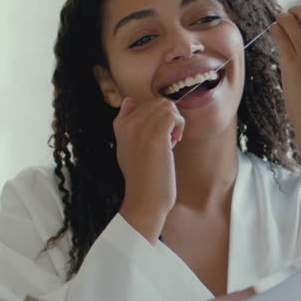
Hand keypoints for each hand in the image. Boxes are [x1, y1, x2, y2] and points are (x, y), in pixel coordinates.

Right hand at [114, 96, 184, 241]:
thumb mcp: (127, 147)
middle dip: (168, 119)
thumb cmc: (142, 178)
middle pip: (158, 102)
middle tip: (166, 142)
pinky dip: (179, 127)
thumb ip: (127, 123)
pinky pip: (174, 115)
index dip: (156, 118)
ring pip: (167, 106)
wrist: (145, 200)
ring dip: (175, 122)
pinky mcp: (156, 137)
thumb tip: (129, 100)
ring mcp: (141, 129)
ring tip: (170, 143)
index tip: (156, 138)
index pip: (143, 103)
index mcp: (120, 126)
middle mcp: (128, 124)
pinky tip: (174, 144)